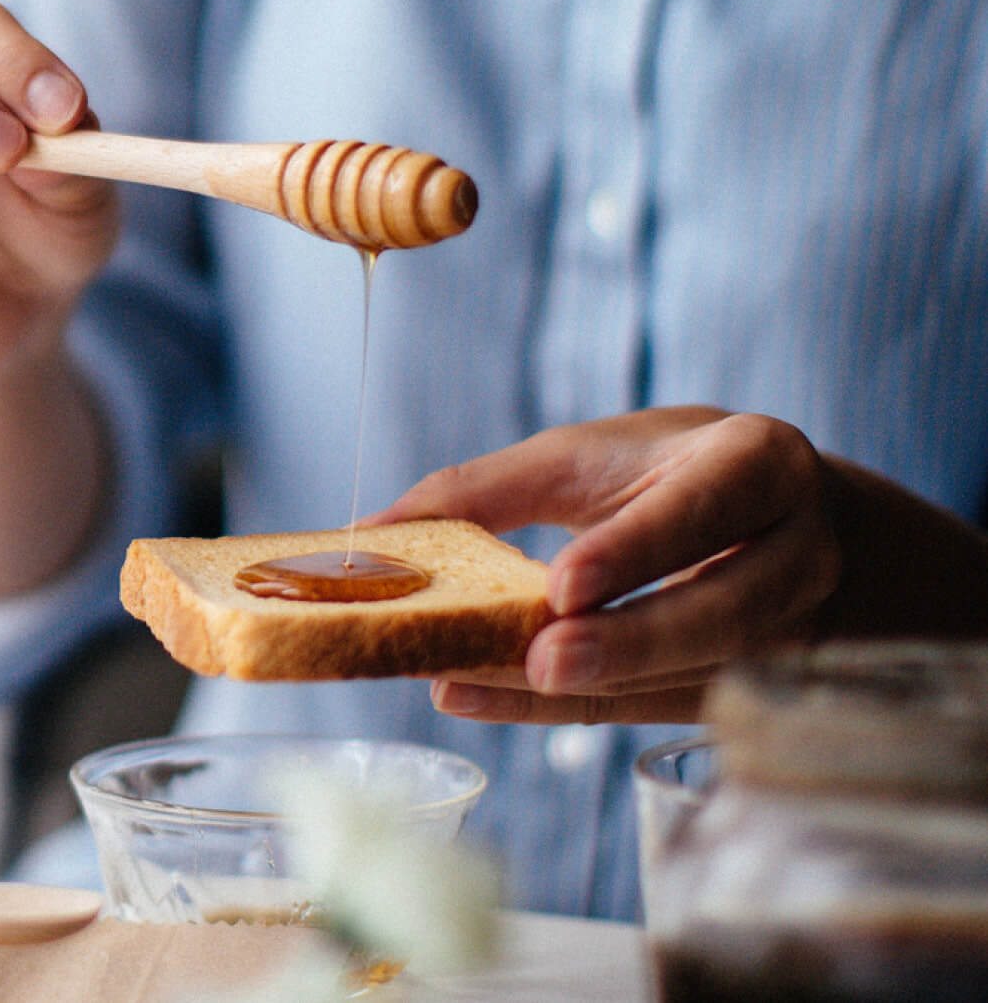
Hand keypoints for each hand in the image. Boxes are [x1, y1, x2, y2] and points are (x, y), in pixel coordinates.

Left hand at [375, 408, 842, 724]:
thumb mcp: (592, 455)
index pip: (708, 508)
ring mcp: (792, 634)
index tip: (561, 585)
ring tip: (492, 683)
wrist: (781, 523)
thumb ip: (491, 488)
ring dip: (597, 688)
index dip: (639, 549)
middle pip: (727, 611)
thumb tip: (373, 532)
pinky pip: (660, 711)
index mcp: (760, 465)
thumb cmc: (668, 473)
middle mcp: (796, 552)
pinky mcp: (754, 692)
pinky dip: (571, 713)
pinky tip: (486, 699)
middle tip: (543, 661)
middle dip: (632, 643)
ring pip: (701, 676)